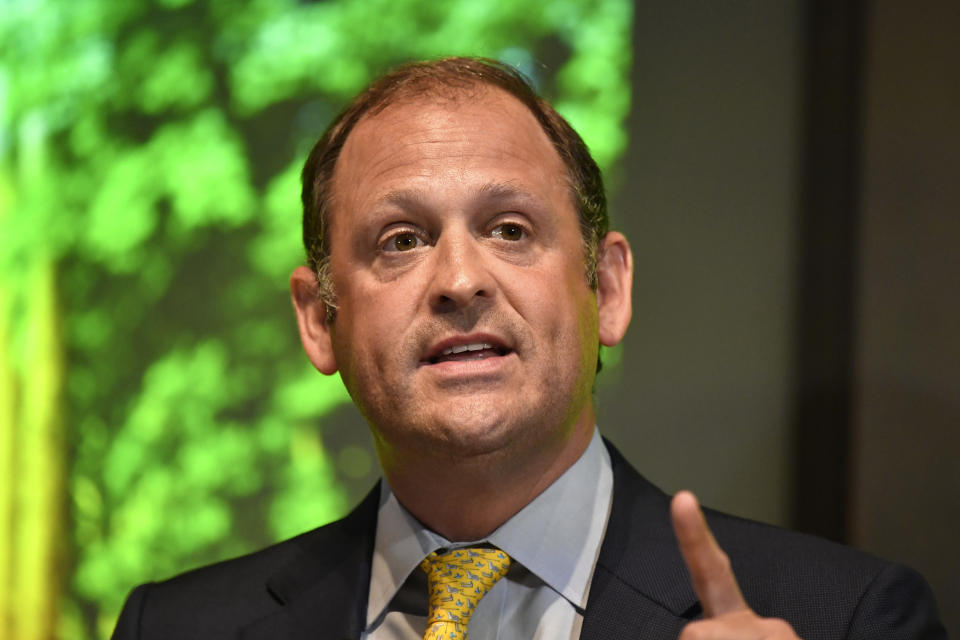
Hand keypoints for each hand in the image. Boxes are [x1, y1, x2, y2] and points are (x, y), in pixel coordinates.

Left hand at [671, 491, 799, 638]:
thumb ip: (711, 633)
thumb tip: (695, 630)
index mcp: (746, 628)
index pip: (714, 575)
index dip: (694, 536)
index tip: (682, 498)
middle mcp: (765, 628)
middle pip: (694, 634)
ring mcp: (774, 635)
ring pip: (697, 637)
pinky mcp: (779, 638)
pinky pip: (706, 636)